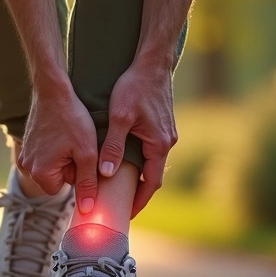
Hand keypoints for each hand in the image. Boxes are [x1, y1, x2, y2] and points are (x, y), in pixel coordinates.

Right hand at [17, 81, 100, 210]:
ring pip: (48, 168)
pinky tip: (59, 134)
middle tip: (75, 146)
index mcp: (40, 172)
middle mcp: (26, 167)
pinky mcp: (25, 145)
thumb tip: (88, 211)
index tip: (79, 156)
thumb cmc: (72, 120)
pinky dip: (52, 150)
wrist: (53, 92)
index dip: (74, 174)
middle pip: (54, 180)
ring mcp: (23, 155)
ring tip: (68, 138)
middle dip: (67, 167)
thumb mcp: (87, 153)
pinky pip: (41, 157)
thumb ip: (88, 184)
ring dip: (61, 158)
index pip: (61, 189)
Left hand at [99, 58, 178, 217]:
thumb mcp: (120, 118)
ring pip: (152, 162)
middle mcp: (167, 141)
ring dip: (138, 175)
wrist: (152, 63)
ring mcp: (166, 132)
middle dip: (137, 191)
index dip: (139, 200)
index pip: (152, 183)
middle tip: (119, 204)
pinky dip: (140, 161)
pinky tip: (124, 162)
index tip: (127, 214)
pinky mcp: (161, 124)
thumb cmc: (135, 87)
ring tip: (118, 187)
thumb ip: (113, 146)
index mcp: (159, 144)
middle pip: (153, 175)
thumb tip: (108, 173)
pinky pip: (151, 150)